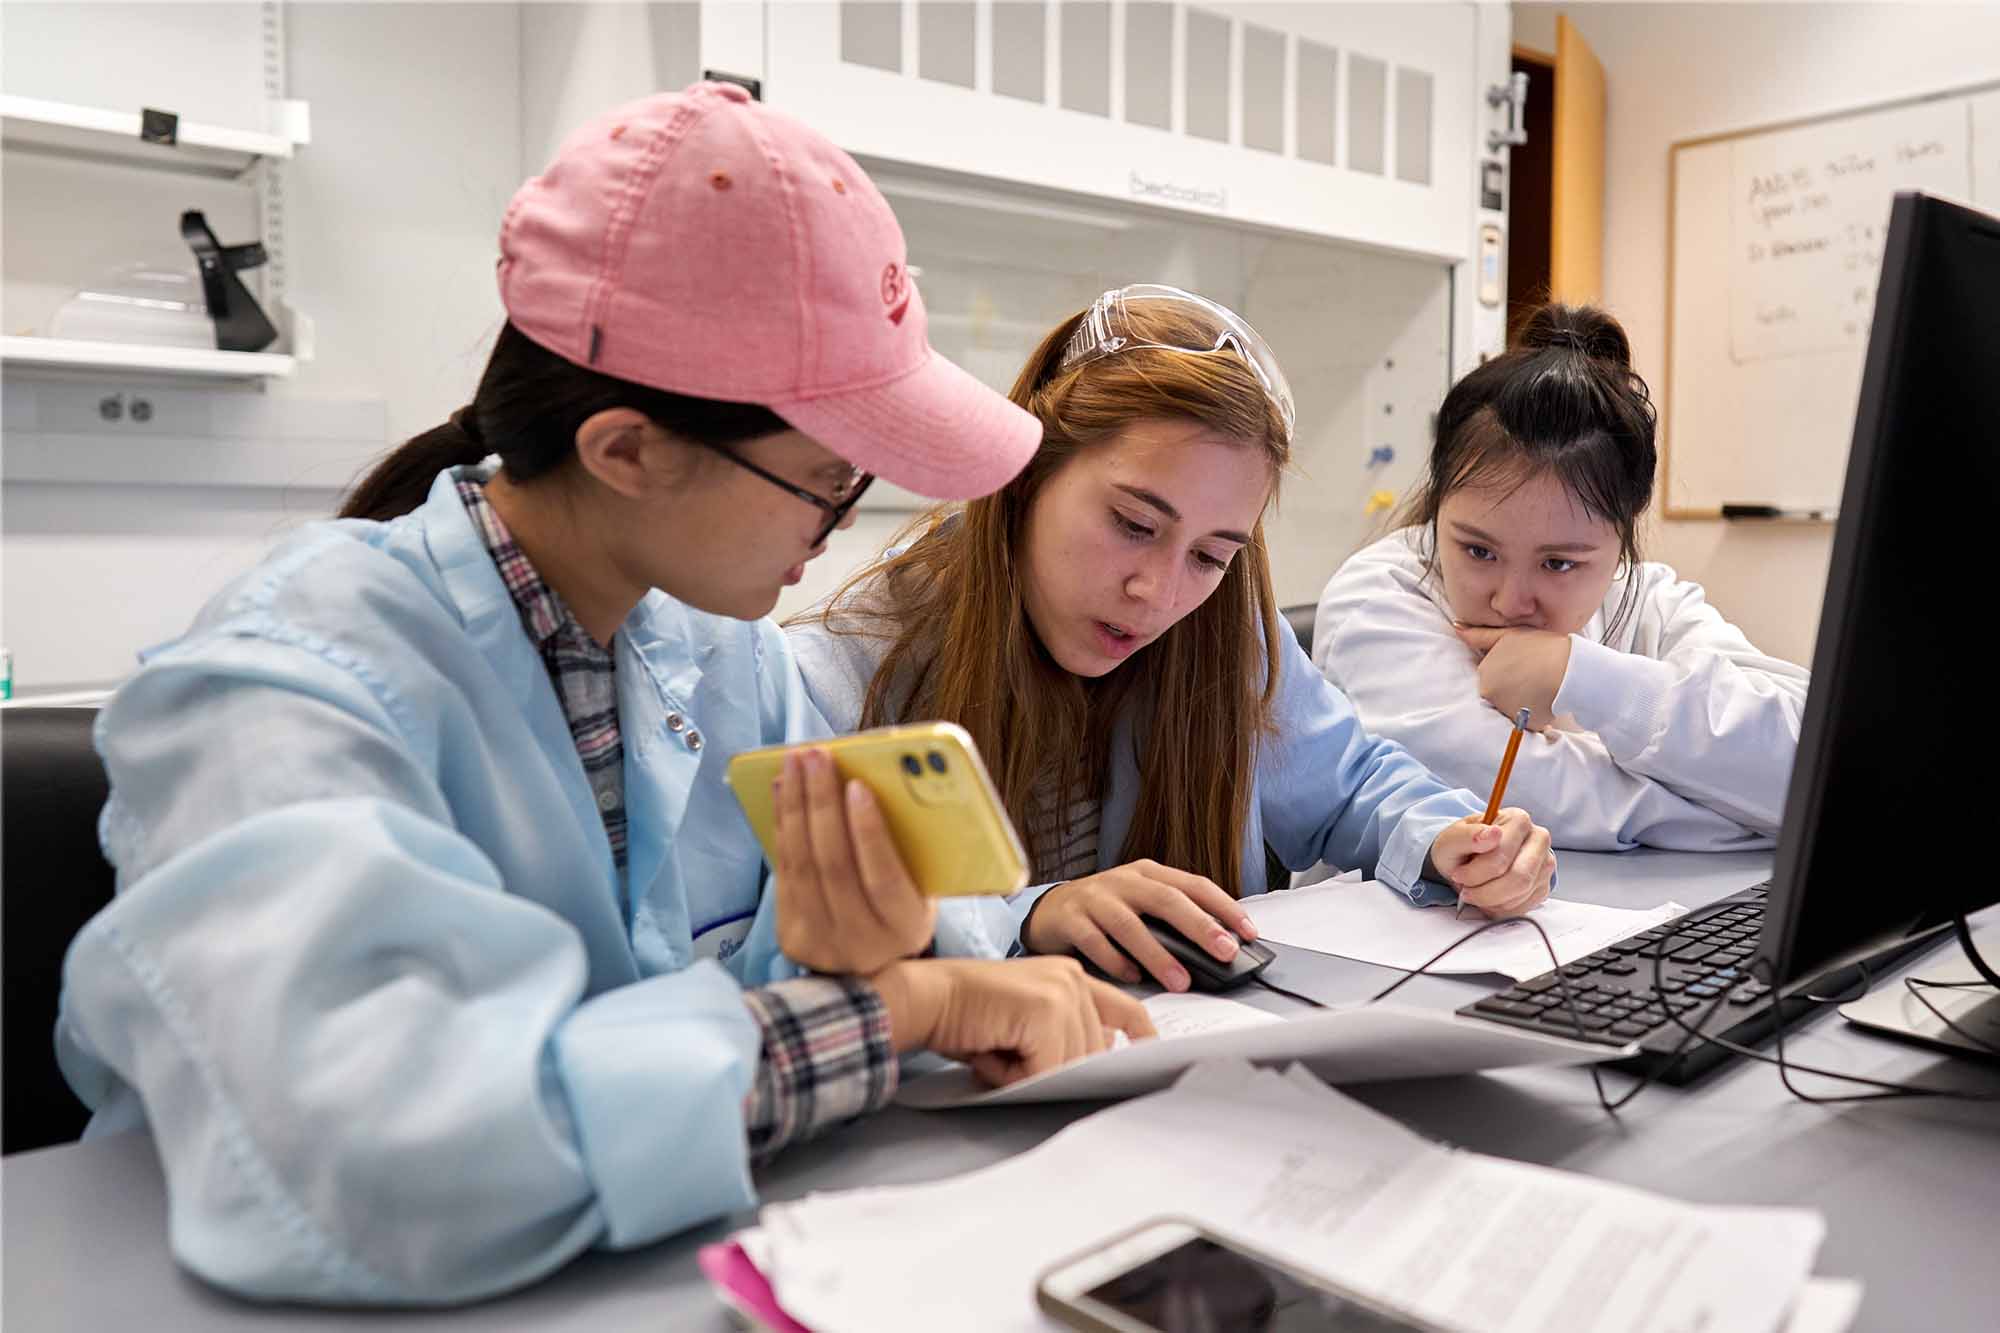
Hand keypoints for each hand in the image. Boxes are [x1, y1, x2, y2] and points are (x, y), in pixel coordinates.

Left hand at [773, 748, 936, 975]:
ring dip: (795, 806)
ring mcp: (822, 944)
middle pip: (835, 867)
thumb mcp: (923, 883)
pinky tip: (782, 790)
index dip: (869, 831)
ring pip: (802, 866)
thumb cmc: (906, 903)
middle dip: (822, 804)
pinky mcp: (792, 937)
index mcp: (907, 928)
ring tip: (795, 761)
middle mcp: (864, 944)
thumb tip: (884, 780)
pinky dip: (781, 825)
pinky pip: (784, 871)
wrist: (876, 962)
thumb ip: (910, 847)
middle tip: (817, 756)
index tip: (858, 785)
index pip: (884, 879)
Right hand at [870, 957, 1156, 1086]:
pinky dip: (1017, 1075)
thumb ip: (1063, 1036)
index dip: (1142, 1036)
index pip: (1125, 1009)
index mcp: (1071, 977)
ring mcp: (1062, 991)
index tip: (1152, 1056)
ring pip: (1071, 1063)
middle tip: (1005, 1057)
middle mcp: (1072, 978)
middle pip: (1094, 1051)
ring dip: (1029, 1073)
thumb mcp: (1025, 1027)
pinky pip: (1048, 1068)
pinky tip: (992, 1054)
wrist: (926, 998)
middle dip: (1052, 1070)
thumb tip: (1098, 1060)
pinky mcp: (1046, 1009)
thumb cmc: (966, 1017)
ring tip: (994, 1052)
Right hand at [1019, 860, 1259, 991]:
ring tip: (1180, 980)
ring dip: (1158, 955)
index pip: (1194, 885)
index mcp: (1148, 874)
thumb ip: (1173, 919)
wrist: (1050, 910)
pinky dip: (1115, 961)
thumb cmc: (1105, 909)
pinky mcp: (1070, 919)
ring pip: (1130, 925)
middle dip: (1199, 927)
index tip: (1248, 932)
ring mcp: (1095, 898)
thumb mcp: (1141, 904)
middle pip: (1166, 900)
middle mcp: (1124, 881)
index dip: (1224, 907)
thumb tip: (1218, 949)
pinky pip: (1094, 942)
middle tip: (1224, 952)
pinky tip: (1132, 977)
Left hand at [1426, 808, 1554, 917]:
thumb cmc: (1462, 846)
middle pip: (1519, 878)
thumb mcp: (1452, 838)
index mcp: (1519, 820)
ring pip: (1521, 895)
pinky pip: (1524, 907)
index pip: (1502, 856)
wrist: (1466, 859)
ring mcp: (1545, 864)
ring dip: (1491, 901)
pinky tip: (1488, 898)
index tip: (1458, 875)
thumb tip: (1493, 833)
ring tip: (1475, 891)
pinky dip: (1500, 909)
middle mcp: (1538, 839)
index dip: (1475, 873)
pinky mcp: (1543, 886)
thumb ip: (1469, 835)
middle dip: (1486, 891)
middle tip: (1466, 890)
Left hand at [1455, 625, 1571, 730]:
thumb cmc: (1542, 648)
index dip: (1509, 673)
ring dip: (1524, 701)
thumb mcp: (1508, 635)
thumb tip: (1456, 627)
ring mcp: (1506, 710)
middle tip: (1534, 677)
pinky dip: (1535, 715)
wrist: (1570, 669)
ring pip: (1512, 708)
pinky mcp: (1523, 724)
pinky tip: (1546, 700)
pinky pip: (1527, 721)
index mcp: (1484, 673)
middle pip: (1499, 694)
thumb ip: (1479, 635)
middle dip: (1513, 688)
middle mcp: (1490, 694)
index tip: (1523, 668)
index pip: (1491, 678)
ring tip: (1541, 687)